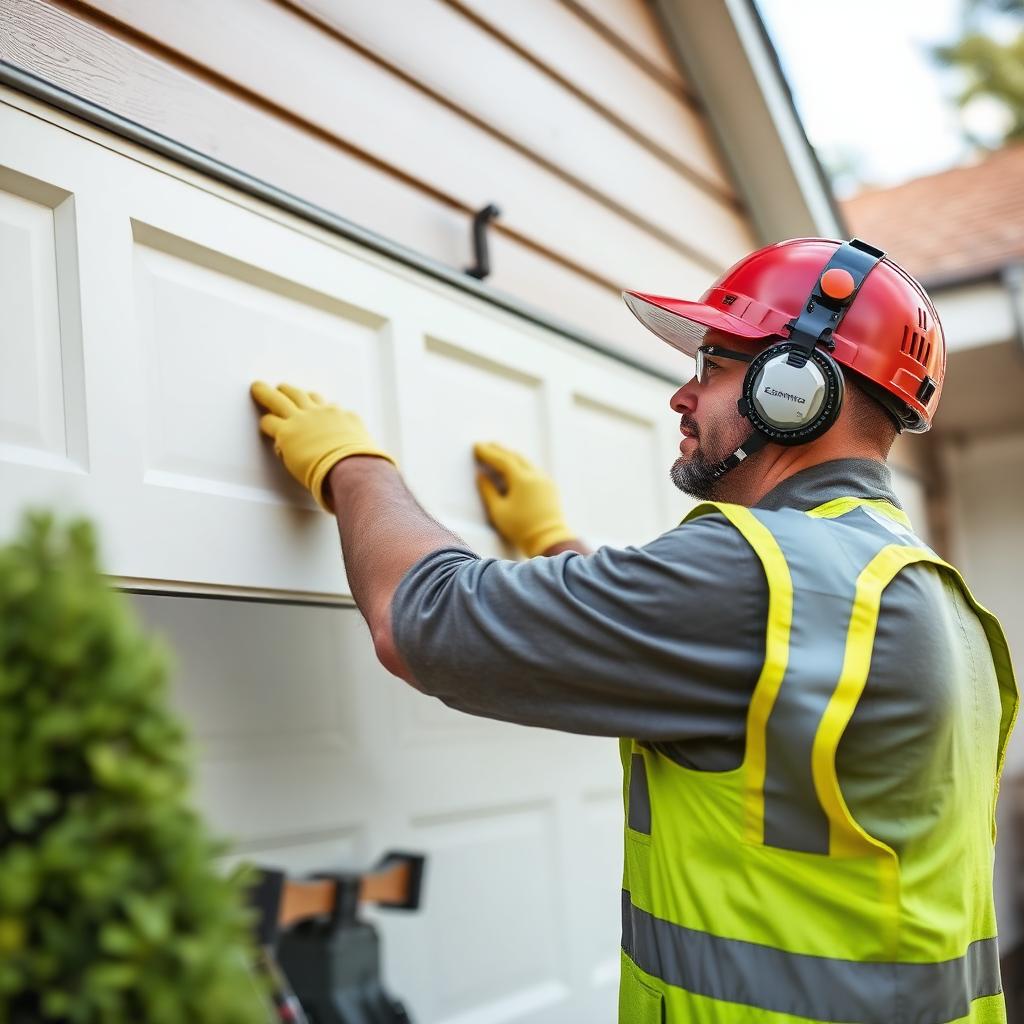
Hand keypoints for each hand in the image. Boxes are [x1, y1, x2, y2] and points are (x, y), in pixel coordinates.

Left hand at [250, 382, 395, 511]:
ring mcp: (304, 420)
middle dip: (291, 391)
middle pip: (303, 395)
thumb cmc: (363, 468)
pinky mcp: (288, 432)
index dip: (318, 406)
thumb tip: (375, 469)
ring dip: (267, 393)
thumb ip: (363, 456)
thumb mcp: (368, 455)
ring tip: (258, 388)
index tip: (314, 405)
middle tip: (283, 388)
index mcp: (343, 418)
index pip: (327, 406)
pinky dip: (266, 423)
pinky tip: (263, 425)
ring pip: (280, 398)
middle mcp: (323, 413)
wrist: (354, 469)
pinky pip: (270, 422)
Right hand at [473, 442, 574, 556]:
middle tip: (487, 445)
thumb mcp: (498, 511)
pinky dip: (522, 464)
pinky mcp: (550, 487)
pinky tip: (517, 467)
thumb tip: (481, 476)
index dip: (488, 453)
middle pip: (515, 456)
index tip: (476, 446)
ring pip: (526, 461)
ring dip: (511, 455)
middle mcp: (535, 475)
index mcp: (522, 479)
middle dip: (500, 450)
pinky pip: (534, 469)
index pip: (502, 460)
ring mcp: (545, 480)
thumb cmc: (520, 528)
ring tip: (500, 452)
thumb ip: (488, 491)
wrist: (549, 540)